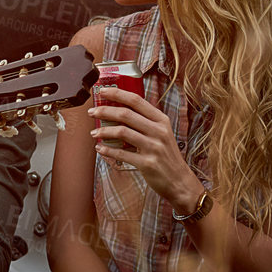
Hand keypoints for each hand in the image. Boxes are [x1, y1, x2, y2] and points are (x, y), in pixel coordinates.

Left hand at [89, 88, 201, 207]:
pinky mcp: (147, 163)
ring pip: (122, 132)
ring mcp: (153, 147)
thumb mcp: (162, 133)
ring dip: (103, 131)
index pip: (136, 100)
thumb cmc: (167, 156)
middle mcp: (158, 131)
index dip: (117, 93)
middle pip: (126, 114)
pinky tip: (100, 148)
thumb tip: (120, 110)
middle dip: (105, 111)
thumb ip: (146, 122)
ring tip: (94, 132)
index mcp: (161, 120)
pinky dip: (107, 150)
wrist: (180, 181)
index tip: (102, 91)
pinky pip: (122, 154)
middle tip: (92, 112)